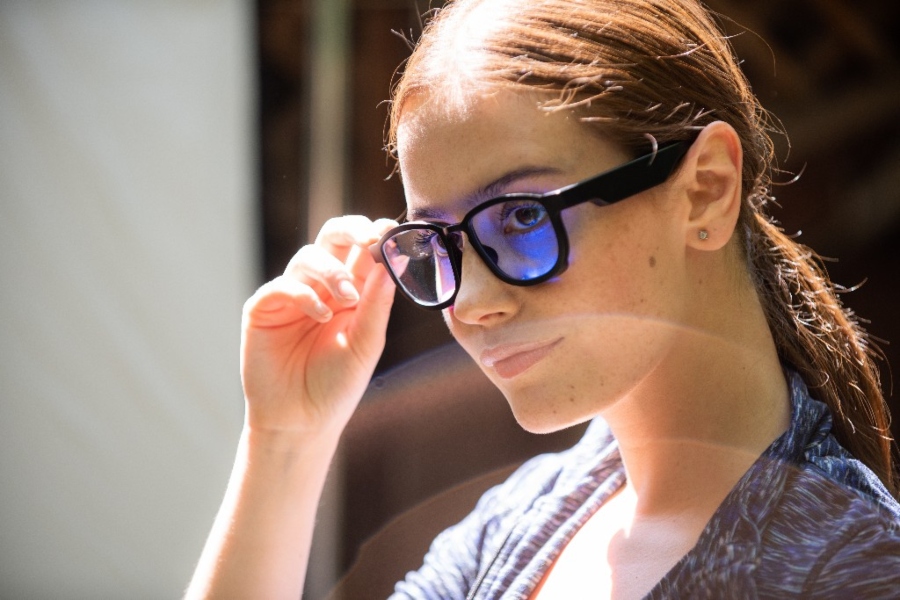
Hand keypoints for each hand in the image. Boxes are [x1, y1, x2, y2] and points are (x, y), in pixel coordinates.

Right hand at [240, 216, 397, 435]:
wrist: (301, 422)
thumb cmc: (337, 385)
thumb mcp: (366, 344)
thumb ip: (377, 304)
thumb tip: (390, 262)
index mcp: (351, 291)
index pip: (362, 249)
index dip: (375, 235)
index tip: (392, 234)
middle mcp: (321, 287)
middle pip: (332, 236)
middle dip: (351, 229)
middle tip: (369, 239)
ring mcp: (291, 295)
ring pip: (308, 257)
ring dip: (331, 271)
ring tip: (347, 299)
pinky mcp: (263, 309)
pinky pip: (281, 285)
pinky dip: (302, 294)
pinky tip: (320, 315)